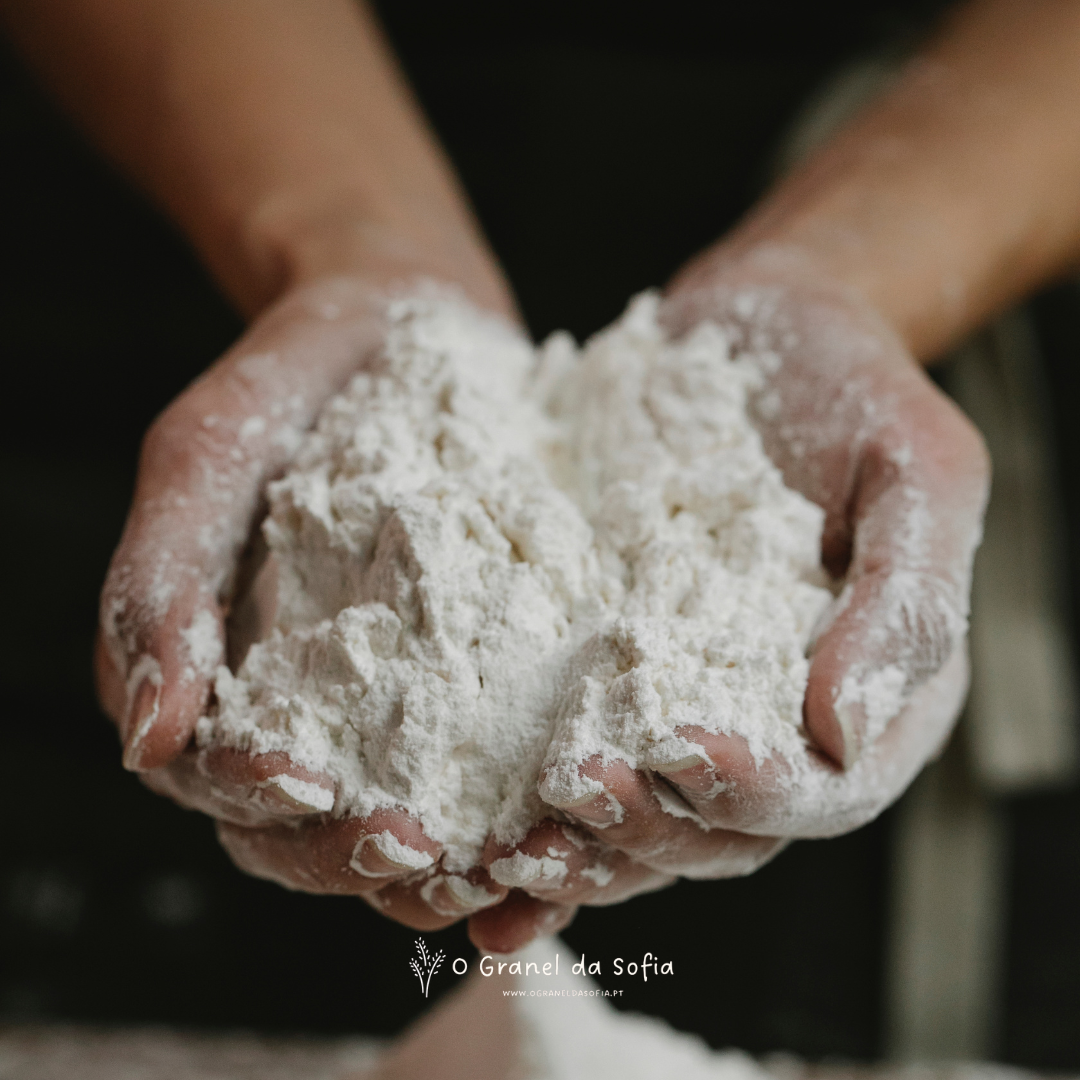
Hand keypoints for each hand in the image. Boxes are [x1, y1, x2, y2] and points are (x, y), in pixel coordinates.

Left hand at [495, 246, 987, 893]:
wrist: (753, 323)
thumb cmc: (854, 384)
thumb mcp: (918, 469)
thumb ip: (907, 600)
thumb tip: (848, 731)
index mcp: (866, 694)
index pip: (820, 786)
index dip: (753, 789)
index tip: (681, 750)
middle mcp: (771, 720)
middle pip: (714, 827)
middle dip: (641, 828)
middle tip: (567, 796)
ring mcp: (682, 699)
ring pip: (633, 812)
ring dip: (571, 846)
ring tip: (498, 852)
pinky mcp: (606, 667)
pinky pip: (566, 744)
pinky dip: (520, 796)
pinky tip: (466, 821)